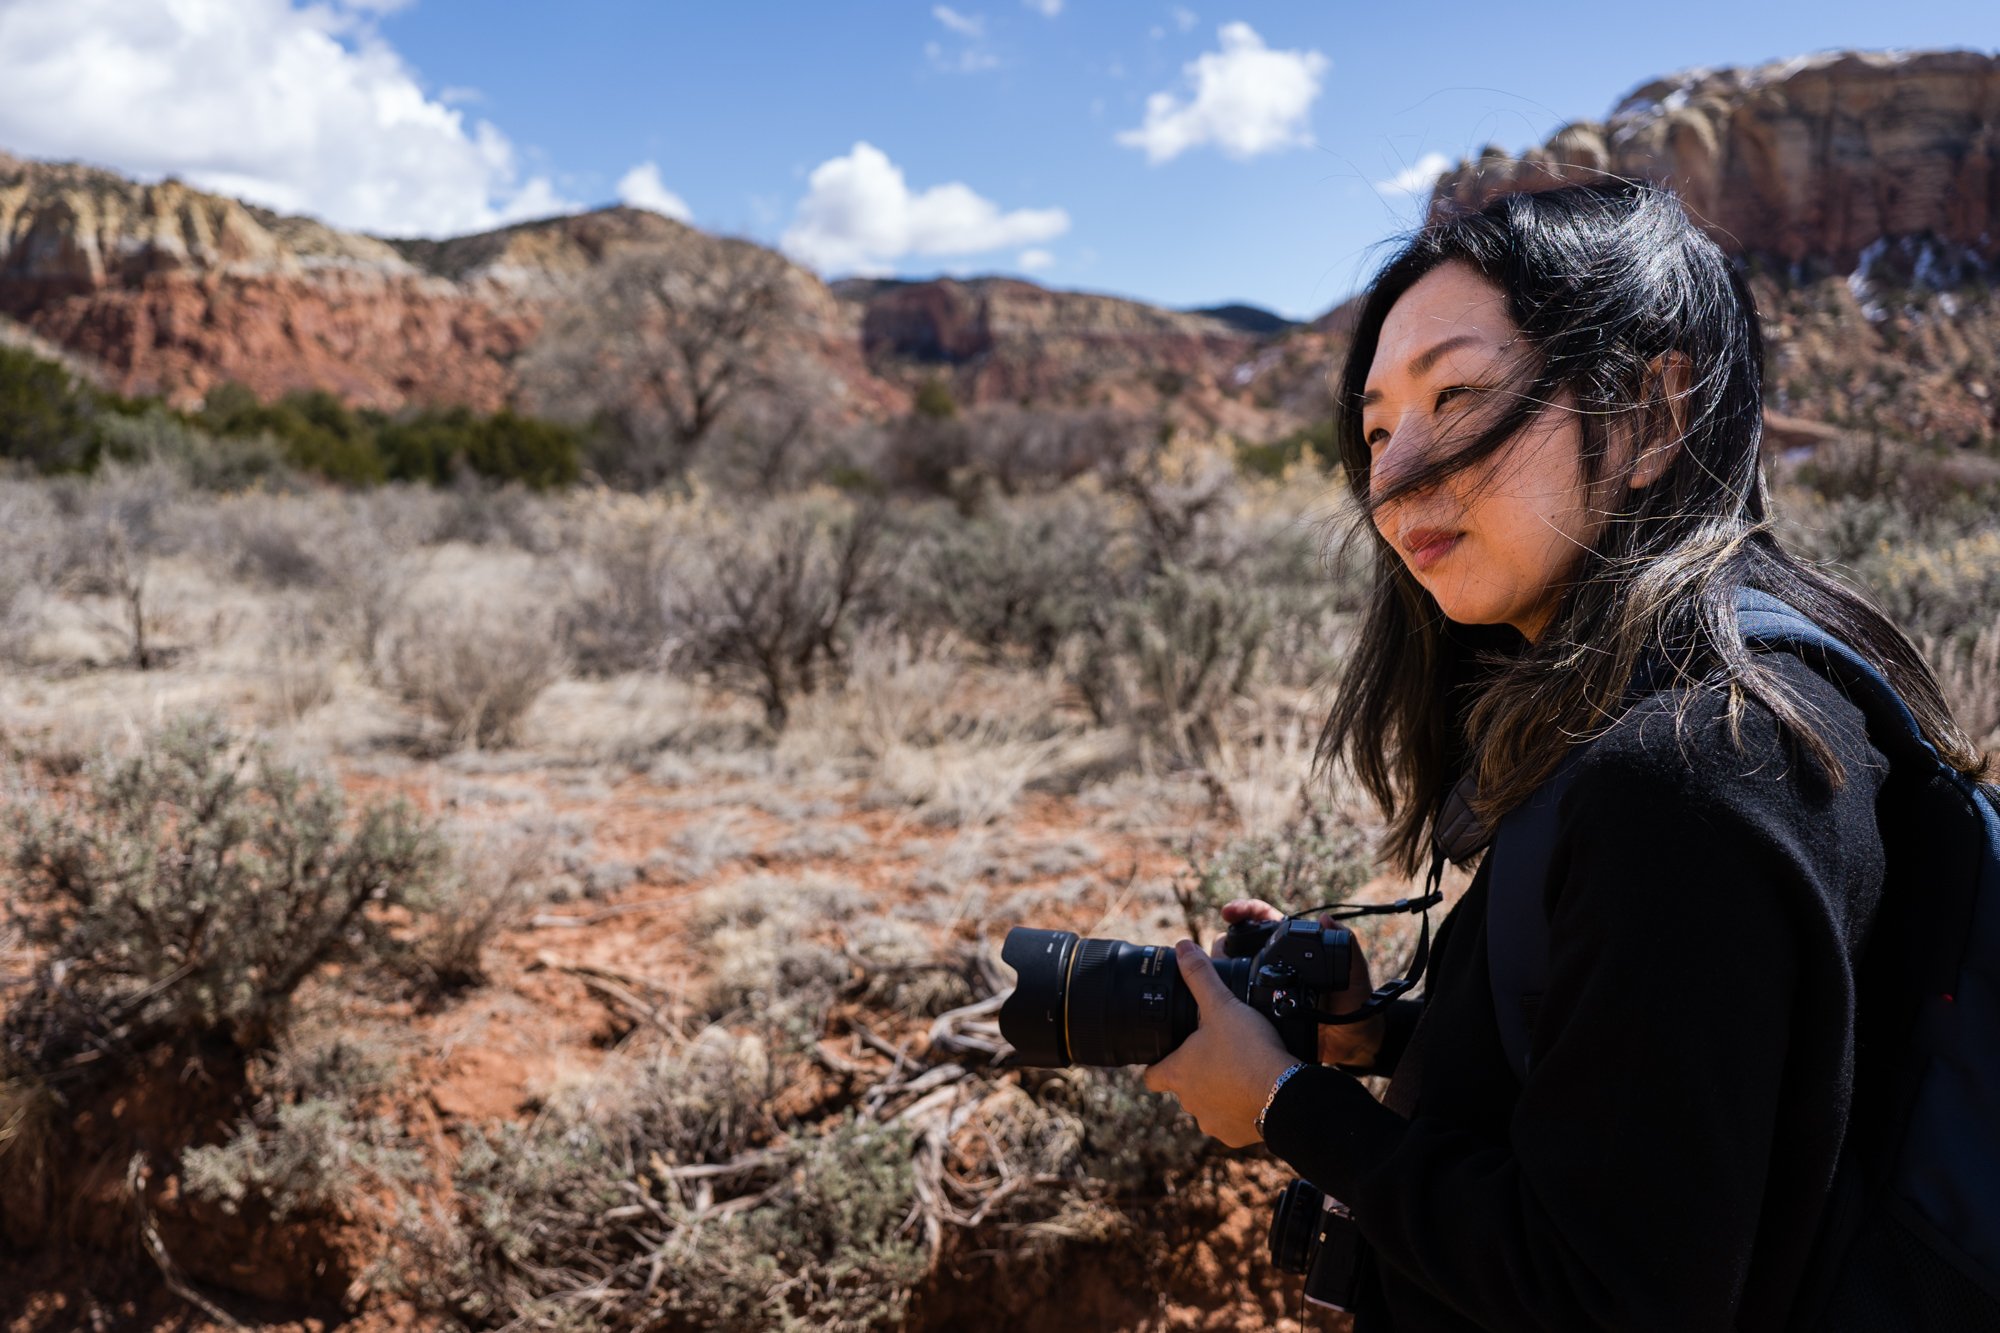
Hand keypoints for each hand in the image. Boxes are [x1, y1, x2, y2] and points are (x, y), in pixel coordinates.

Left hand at [1142, 940, 1298, 1147]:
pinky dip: (1241, 1109)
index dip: (1156, 1063)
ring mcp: (1213, 1122)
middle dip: (1196, 1073)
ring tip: (1239, 1070)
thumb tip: (1182, 947)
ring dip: (1219, 1092)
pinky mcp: (1236, 1137)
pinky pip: (1233, 1122)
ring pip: (1209, 1106)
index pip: (1151, 1075)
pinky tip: (1255, 1091)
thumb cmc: (1249, 1050)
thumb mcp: (1222, 1005)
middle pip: (1183, 1088)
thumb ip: (1200, 976)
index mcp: (1178, 1073)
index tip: (1166, 1052)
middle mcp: (1190, 1102)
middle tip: (1215, 1052)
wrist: (1286, 1093)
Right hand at [1214, 899, 1385, 1069]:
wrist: (1352, 1045)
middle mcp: (1276, 965)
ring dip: (1217, 970)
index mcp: (1295, 948)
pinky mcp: (1258, 1013)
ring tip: (1213, 975)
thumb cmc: (1357, 1006)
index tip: (1230, 912)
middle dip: (1224, 942)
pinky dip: (1221, 1000)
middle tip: (1221, 949)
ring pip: (1231, 972)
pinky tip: (1215, 1004)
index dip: (1245, 912)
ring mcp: (1264, 989)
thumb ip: (1347, 947)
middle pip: (1239, 944)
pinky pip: (1235, 1004)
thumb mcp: (1355, 975)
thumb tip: (1326, 919)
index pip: (1264, 920)